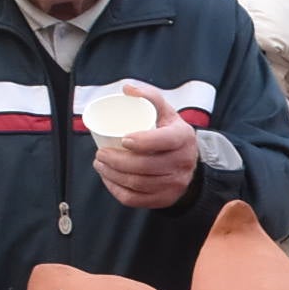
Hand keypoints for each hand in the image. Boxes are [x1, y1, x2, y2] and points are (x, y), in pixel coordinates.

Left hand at [93, 82, 200, 210]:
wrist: (189, 163)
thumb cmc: (170, 133)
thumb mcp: (166, 113)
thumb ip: (149, 96)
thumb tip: (126, 89)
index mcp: (183, 137)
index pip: (163, 141)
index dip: (142, 141)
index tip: (123, 139)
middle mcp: (183, 162)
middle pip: (145, 166)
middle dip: (116, 161)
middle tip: (99, 154)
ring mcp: (175, 184)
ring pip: (138, 184)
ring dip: (112, 175)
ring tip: (100, 164)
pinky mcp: (165, 199)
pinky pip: (136, 200)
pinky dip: (117, 191)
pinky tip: (108, 180)